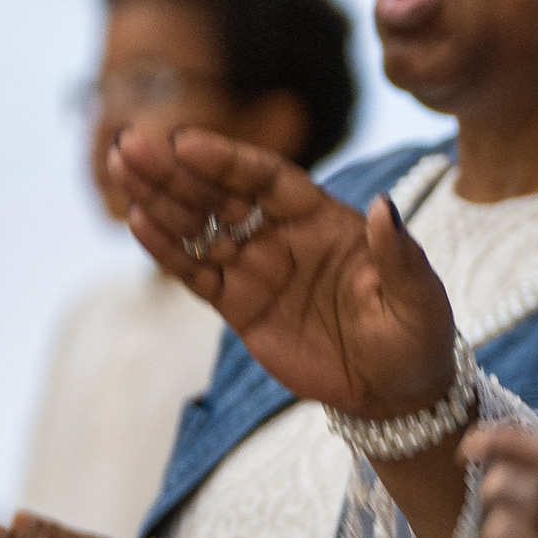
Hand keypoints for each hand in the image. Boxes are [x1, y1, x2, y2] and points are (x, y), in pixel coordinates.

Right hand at [110, 125, 459, 419]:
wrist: (397, 394)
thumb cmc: (415, 335)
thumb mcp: (417, 296)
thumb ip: (397, 254)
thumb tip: (384, 207)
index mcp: (326, 219)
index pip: (269, 180)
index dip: (229, 160)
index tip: (187, 142)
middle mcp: (285, 236)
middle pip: (223, 194)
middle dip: (177, 170)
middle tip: (131, 145)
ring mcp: (259, 269)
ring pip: (200, 228)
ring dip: (159, 200)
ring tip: (120, 169)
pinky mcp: (240, 306)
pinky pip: (197, 273)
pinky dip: (167, 251)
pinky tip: (137, 223)